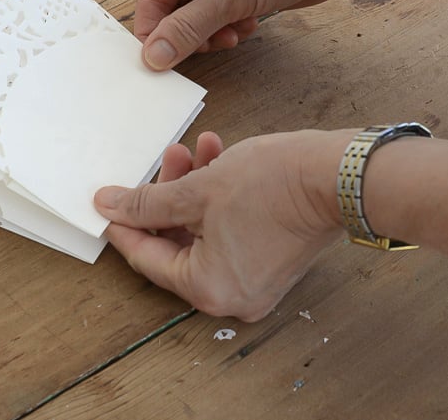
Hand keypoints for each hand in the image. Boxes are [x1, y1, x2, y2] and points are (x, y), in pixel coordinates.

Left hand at [94, 130, 350, 320]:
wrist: (340, 176)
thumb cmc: (274, 186)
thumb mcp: (196, 190)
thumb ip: (146, 203)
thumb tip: (107, 207)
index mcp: (208, 289)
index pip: (147, 258)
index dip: (124, 223)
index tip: (109, 199)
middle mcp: (232, 296)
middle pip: (176, 246)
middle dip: (166, 197)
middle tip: (162, 162)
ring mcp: (255, 281)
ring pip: (203, 234)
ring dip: (193, 192)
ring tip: (193, 151)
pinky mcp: (272, 261)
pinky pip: (229, 234)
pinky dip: (218, 202)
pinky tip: (217, 160)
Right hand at [135, 0, 360, 69]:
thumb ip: (188, 29)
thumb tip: (153, 56)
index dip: (155, 33)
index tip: (163, 63)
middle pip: (173, 11)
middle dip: (191, 34)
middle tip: (213, 44)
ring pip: (198, 18)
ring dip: (213, 34)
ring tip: (236, 32)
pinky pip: (222, 17)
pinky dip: (232, 27)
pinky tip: (252, 23)